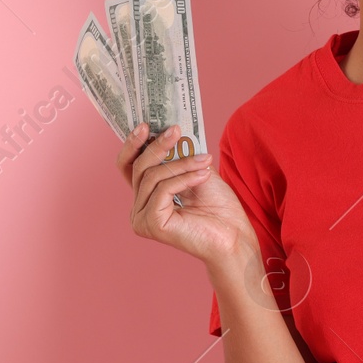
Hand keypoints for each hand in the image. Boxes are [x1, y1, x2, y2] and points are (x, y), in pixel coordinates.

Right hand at [116, 123, 258, 274]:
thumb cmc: (218, 208)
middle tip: (176, 130)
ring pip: (153, 177)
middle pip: (139, 168)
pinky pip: (163, 190)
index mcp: (145, 197)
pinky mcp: (151, 224)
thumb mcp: (196, 172)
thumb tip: (170, 129)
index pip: (128, 166)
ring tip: (205, 160)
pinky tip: (203, 175)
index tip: (145, 125)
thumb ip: (179, 156)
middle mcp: (138, 209)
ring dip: (181, 164)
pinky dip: (184, 179)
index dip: (133, 144)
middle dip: (159, 146)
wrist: (234, 237)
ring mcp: (142, 218)